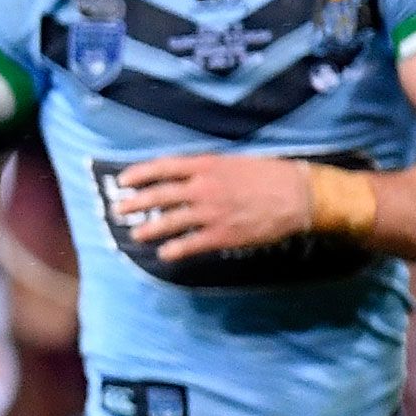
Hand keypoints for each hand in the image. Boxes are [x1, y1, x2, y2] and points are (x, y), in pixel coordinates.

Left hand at [114, 154, 308, 263]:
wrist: (296, 195)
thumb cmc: (268, 174)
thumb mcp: (232, 161)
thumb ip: (206, 169)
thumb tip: (184, 177)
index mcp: (205, 165)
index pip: (162, 167)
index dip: (139, 174)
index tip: (123, 181)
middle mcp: (202, 188)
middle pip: (159, 195)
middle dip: (135, 203)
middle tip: (119, 210)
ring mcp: (210, 212)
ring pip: (170, 221)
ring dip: (149, 229)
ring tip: (135, 235)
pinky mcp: (222, 234)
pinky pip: (190, 244)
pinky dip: (174, 249)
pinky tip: (164, 254)